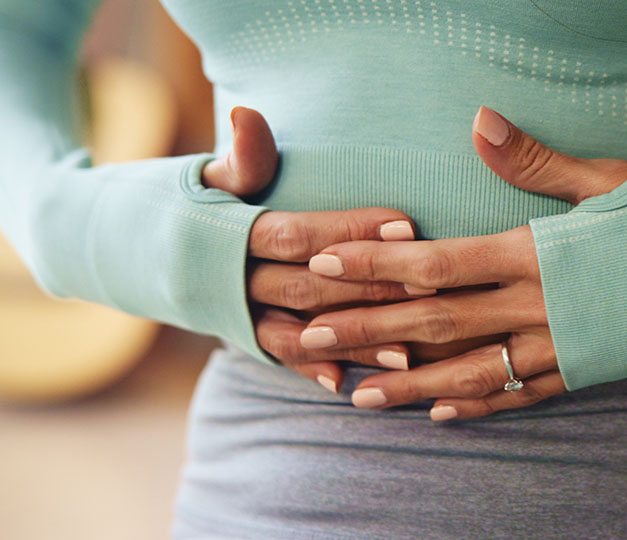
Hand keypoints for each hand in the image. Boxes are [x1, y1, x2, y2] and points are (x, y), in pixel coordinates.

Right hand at [202, 107, 428, 390]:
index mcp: (233, 233)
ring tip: (405, 355)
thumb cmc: (199, 202)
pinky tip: (344, 383)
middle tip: (430, 289)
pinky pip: (279, 357)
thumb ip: (242, 159)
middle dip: (369, 289)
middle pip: (309, 286)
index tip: (407, 226)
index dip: (350, 230)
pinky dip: (309, 369)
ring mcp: (239, 314)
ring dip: (351, 343)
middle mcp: (236, 279)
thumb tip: (246, 115)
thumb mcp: (213, 176)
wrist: (141, 249)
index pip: (298, 233)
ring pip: (300, 330)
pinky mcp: (244, 337)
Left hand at [300, 106, 626, 418]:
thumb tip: (479, 123)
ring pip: (469, 371)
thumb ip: (536, 162)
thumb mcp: (610, 179)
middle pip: (435, 322)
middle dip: (368, 331)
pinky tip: (445, 413)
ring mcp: (561, 346)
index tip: (326, 266)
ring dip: (408, 385)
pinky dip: (480, 404)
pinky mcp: (586, 370)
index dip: (376, 265)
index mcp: (536, 252)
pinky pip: (522, 394)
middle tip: (307, 339)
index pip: (437, 261)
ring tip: (357, 397)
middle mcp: (539, 306)